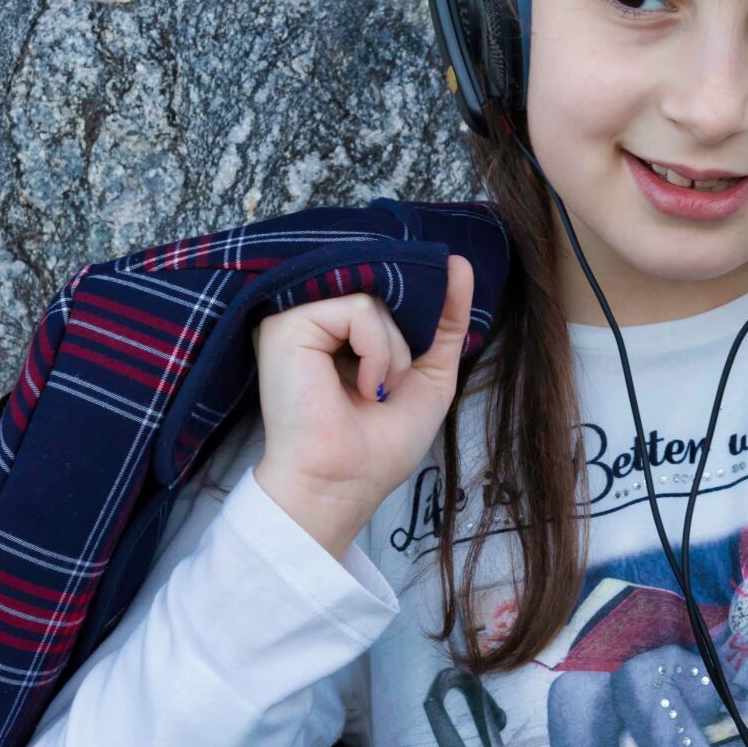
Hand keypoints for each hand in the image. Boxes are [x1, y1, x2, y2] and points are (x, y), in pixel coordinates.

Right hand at [251, 254, 474, 556]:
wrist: (345, 484)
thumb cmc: (380, 443)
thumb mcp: (429, 371)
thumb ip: (446, 319)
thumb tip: (459, 262)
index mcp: (339, 328)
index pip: (390, 286)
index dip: (419, 301)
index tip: (423, 336)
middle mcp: (314, 315)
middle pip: (387, 285)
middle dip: (409, 336)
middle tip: (393, 383)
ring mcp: (297, 316)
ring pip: (377, 297)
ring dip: (395, 352)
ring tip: (374, 391)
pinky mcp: (287, 325)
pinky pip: (360, 309)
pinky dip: (378, 351)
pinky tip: (364, 388)